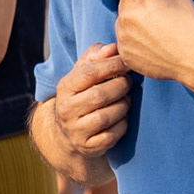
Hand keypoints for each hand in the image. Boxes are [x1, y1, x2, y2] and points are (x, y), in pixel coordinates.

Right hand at [53, 42, 132, 156]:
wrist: (70, 133)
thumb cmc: (84, 94)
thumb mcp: (84, 74)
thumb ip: (96, 56)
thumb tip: (113, 47)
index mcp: (65, 88)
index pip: (89, 73)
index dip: (112, 65)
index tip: (128, 62)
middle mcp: (66, 110)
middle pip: (100, 95)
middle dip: (121, 86)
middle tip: (128, 82)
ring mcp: (76, 130)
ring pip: (107, 115)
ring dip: (123, 105)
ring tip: (126, 99)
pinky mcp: (88, 146)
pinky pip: (112, 134)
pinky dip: (123, 125)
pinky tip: (122, 118)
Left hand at [108, 0, 193, 93]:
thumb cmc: (192, 27)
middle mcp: (126, 17)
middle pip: (123, 1)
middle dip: (137, 3)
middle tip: (158, 13)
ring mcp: (123, 38)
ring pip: (123, 21)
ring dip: (136, 22)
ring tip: (158, 33)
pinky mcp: (125, 54)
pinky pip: (125, 40)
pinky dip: (136, 40)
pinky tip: (155, 45)